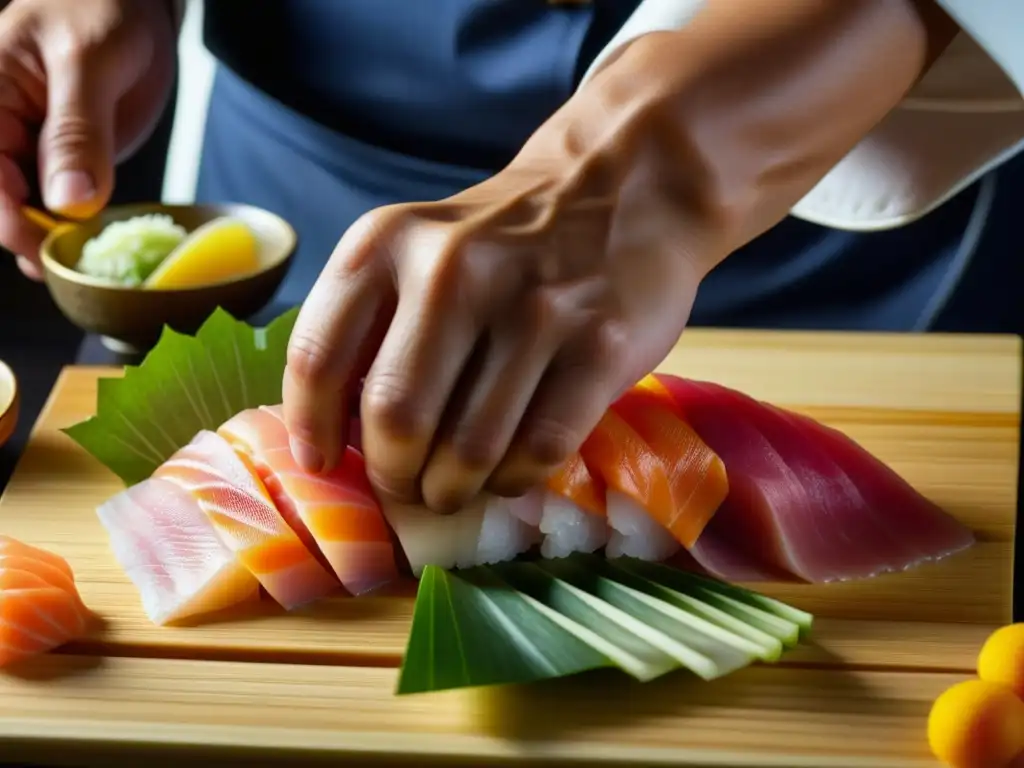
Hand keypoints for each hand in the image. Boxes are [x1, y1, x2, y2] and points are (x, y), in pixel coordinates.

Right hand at [0, 0, 175, 278]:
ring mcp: (28, 147)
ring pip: (27, 208)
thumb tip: (70, 201)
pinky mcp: (60, 162)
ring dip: (53, 239)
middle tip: (69, 271)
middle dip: (30, 238)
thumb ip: (78, 131)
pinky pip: (59, 204)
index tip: (46, 249)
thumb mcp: (90, 63)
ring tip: (83, 267)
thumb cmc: (104, 13)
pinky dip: (75, 228)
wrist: (136, 9)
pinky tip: (94, 247)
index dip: (9, 218)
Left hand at [283, 101, 715, 512]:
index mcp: (386, 243)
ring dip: (453, 489)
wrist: (617, 190)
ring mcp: (535, 307)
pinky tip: (508, 469)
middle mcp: (454, 270)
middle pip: (395, 419)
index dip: (310, 430)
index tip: (321, 463)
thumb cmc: (498, 245)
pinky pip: (539, 450)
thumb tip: (329, 435)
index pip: (319, 359)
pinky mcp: (600, 345)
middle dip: (393, 475)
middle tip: (405, 484)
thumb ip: (368, 325)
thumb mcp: (414, 251)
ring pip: (470, 450)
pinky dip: (514, 478)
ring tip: (453, 485)